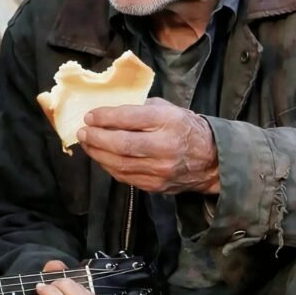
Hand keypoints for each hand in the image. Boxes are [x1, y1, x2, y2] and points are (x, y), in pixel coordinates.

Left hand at [77, 98, 219, 194]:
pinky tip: (101, 157)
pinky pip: (125, 177)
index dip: (105, 117)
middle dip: (96, 137)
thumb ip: (142, 109)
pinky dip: (109, 166)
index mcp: (169, 121)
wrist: (212, 160)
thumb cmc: (186, 128)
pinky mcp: (155, 185)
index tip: (89, 116)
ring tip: (87, 144)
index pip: (130, 118)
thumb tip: (111, 111)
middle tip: (82, 132)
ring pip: (120, 164)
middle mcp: (165, 146)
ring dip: (98, 154)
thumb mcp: (170, 109)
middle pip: (122, 144)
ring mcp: (160, 169)